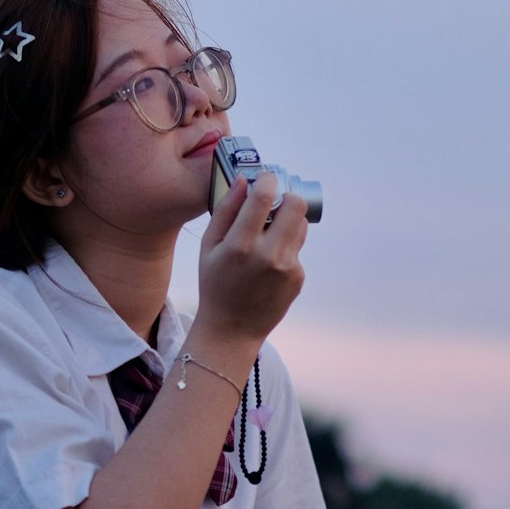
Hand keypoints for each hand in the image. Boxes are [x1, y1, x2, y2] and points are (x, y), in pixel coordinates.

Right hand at [194, 172, 307, 347]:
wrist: (232, 330)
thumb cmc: (215, 285)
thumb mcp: (209, 247)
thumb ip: (225, 210)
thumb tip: (243, 180)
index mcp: (241, 245)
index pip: (264, 197)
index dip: (268, 180)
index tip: (264, 178)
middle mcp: (268, 255)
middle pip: (296, 205)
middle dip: (286, 197)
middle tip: (272, 204)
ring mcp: (288, 268)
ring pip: (301, 224)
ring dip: (287, 221)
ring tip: (267, 235)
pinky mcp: (298, 277)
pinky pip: (297, 248)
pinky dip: (285, 246)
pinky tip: (267, 264)